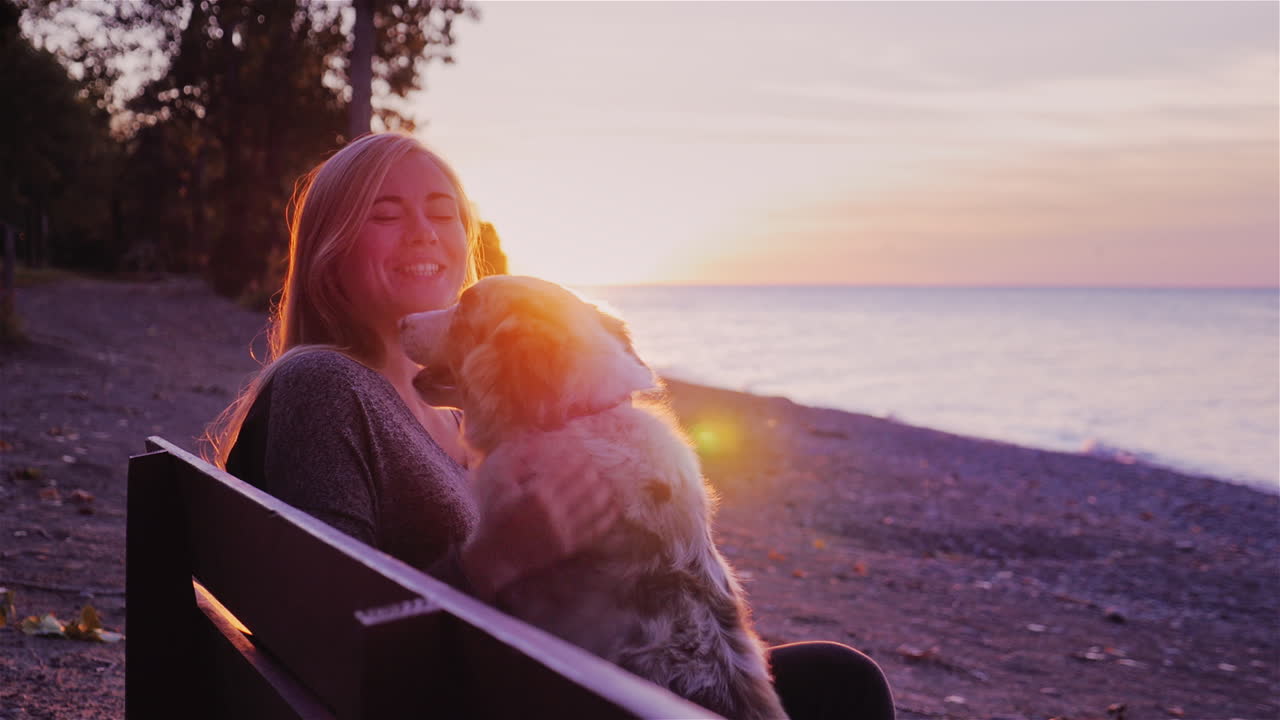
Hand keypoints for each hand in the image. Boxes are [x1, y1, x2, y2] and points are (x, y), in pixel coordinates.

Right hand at [460, 446, 617, 600]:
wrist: (494, 555)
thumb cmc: (493, 513)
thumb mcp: (495, 479)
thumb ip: (516, 455)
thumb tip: (537, 437)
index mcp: (536, 493)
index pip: (568, 466)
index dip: (578, 455)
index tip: (580, 450)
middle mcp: (553, 511)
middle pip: (586, 482)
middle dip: (592, 469)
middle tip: (592, 463)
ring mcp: (563, 530)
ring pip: (596, 503)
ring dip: (604, 488)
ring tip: (603, 480)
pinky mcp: (569, 546)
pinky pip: (596, 529)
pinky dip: (608, 515)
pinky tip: (612, 506)